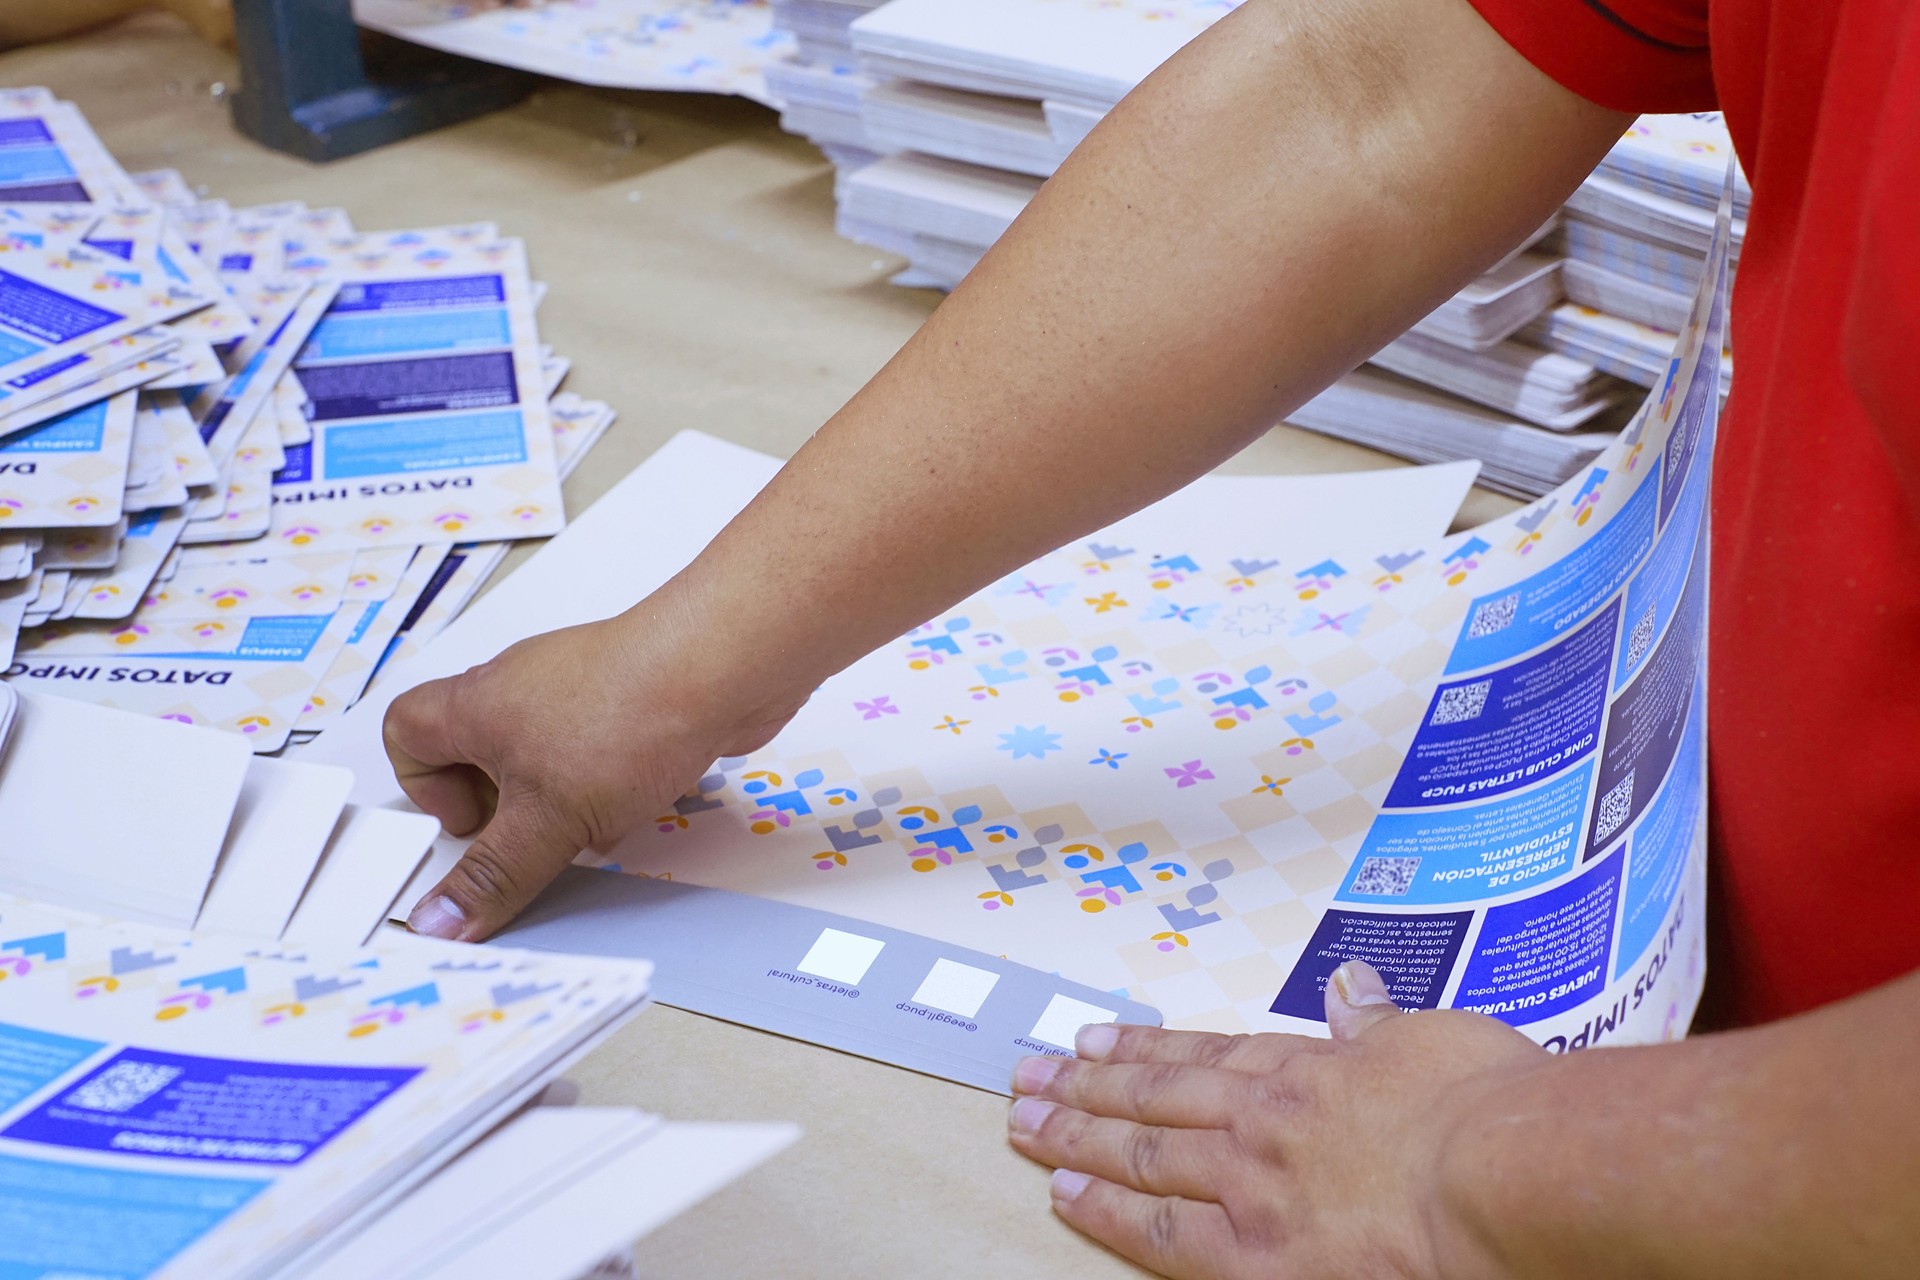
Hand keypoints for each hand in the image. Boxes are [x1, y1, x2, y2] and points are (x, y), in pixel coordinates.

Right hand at [382, 605, 802, 941]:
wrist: (723, 666)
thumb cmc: (626, 716)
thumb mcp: (546, 819)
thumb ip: (494, 874)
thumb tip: (441, 919)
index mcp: (475, 705)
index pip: (407, 732)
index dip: (424, 787)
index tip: (471, 828)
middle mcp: (520, 688)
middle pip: (478, 751)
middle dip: (503, 807)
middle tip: (530, 839)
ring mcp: (578, 690)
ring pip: (544, 757)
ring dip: (559, 801)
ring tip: (590, 828)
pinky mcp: (629, 700)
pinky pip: (599, 750)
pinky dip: (608, 784)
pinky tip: (638, 806)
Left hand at [1007, 961, 1547, 1279]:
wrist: (1504, 1178)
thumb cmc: (1487, 1111)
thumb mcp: (1434, 1040)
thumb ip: (1379, 1025)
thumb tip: (1353, 990)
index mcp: (1303, 1070)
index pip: (1200, 1056)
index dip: (1140, 1049)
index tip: (1091, 1040)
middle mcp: (1261, 1121)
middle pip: (1152, 1099)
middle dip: (1083, 1086)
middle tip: (1025, 1075)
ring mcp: (1249, 1187)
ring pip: (1141, 1154)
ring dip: (1075, 1136)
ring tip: (1023, 1126)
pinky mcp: (1256, 1259)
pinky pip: (1159, 1233)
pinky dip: (1105, 1211)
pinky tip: (1065, 1196)